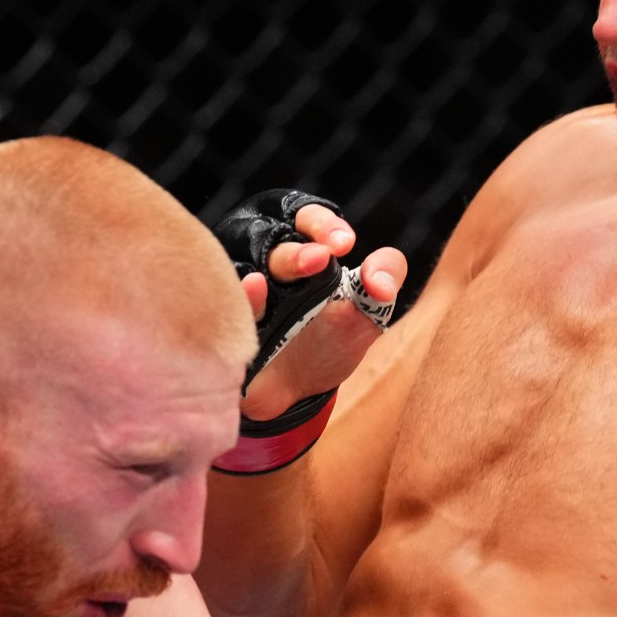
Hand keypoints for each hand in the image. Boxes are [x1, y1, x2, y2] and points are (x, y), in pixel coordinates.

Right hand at [213, 191, 410, 418]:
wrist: (296, 395)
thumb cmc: (328, 347)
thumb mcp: (366, 315)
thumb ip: (386, 281)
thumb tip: (380, 281)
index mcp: (308, 257)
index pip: (308, 221)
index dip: (323, 225)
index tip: (344, 243)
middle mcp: (273, 268)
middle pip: (278, 243)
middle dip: (299, 252)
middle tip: (321, 258)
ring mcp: (249, 293)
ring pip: (250, 263)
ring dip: (273, 266)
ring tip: (289, 272)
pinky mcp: (230, 320)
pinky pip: (231, 300)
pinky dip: (246, 294)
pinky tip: (255, 286)